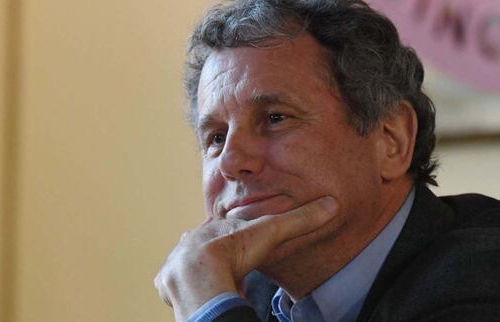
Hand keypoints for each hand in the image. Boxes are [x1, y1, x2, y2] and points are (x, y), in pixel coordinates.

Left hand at [153, 196, 338, 320]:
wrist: (202, 274)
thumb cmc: (236, 251)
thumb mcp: (271, 233)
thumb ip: (299, 220)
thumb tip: (333, 204)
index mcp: (211, 230)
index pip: (221, 232)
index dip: (232, 240)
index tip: (239, 249)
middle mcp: (189, 243)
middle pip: (202, 247)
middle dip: (213, 257)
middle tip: (227, 268)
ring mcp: (175, 263)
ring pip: (186, 266)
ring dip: (200, 274)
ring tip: (215, 284)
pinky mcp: (166, 283)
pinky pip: (172, 286)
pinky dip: (182, 291)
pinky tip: (197, 295)